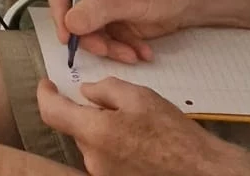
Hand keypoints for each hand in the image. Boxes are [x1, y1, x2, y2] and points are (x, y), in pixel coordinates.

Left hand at [37, 78, 249, 175]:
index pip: (51, 112)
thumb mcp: (138, 96)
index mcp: (94, 133)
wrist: (204, 173)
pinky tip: (141, 144)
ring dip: (104, 132)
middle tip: (112, 104)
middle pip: (76, 129)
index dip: (45, 94)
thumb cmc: (174, 134)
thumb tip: (85, 93)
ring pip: (93, 145)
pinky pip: (107, 161)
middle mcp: (93, 160)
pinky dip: (116, 148)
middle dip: (87, 114)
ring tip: (136, 127)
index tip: (47, 83)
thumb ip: (104, 90)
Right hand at [45, 0, 206, 63]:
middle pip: (72, 15)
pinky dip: (123, 49)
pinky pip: (109, 40)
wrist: (193, 2)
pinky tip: (141, 53)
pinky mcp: (116, 23)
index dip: (57, 11)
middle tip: (105, 50)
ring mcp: (103, 6)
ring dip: (110, 47)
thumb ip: (96, 10)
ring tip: (133, 55)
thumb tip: (69, 24)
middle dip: (90, 36)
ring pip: (91, 33)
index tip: (67, 36)